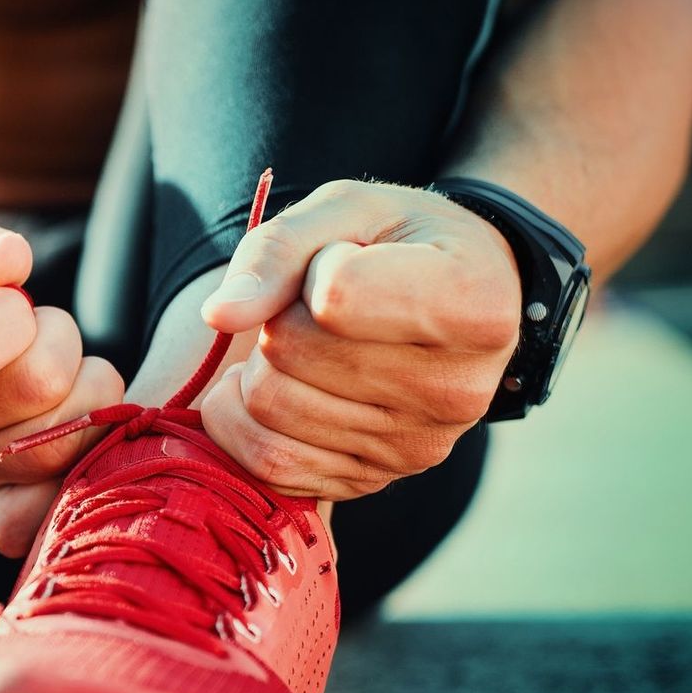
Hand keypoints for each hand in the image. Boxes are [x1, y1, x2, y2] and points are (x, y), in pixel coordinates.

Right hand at [0, 185, 124, 554]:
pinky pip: (57, 498)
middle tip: (26, 318)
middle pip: (38, 385)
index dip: (4, 310)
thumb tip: (9, 266)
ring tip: (39, 356)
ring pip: (70, 432)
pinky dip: (83, 455)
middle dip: (55, 333)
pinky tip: (66, 413)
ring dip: (80, 381)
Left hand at [198, 179, 521, 499]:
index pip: (334, 297)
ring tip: (304, 343)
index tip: (344, 260)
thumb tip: (218, 316)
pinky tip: (274, 384)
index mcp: (473, 305)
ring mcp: (415, 448)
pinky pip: (268, 462)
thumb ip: (276, 252)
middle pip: (290, 353)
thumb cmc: (394, 244)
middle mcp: (457, 389)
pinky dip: (243, 418)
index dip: (314, 269)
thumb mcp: (345, 211)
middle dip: (281, 318)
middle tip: (314, 306)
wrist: (451, 302)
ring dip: (262, 366)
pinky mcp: (371, 482)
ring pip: (270, 407)